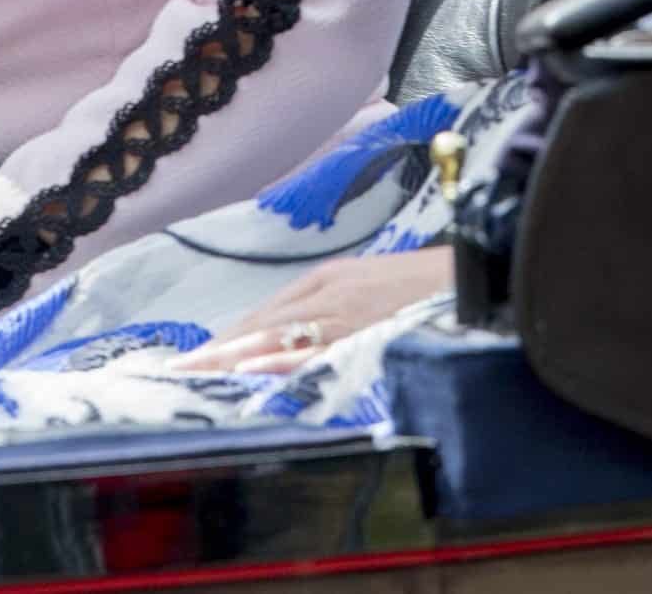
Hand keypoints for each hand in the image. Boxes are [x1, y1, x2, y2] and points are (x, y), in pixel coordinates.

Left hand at [167, 251, 454, 374]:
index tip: (196, 358)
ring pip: (273, 337)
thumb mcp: (373, 288)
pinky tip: (248, 369)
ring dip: (230, 358)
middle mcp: (326, 293)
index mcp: (327, 280)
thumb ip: (337, 309)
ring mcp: (341, 314)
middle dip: (216, 349)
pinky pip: (311, 351)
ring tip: (193, 374)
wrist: (476, 277)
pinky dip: (277, 359)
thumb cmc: (429, 287)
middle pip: (259, 325)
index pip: (264, 315)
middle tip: (175, 370)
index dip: (228, 338)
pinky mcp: (360, 333)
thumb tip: (301, 340)